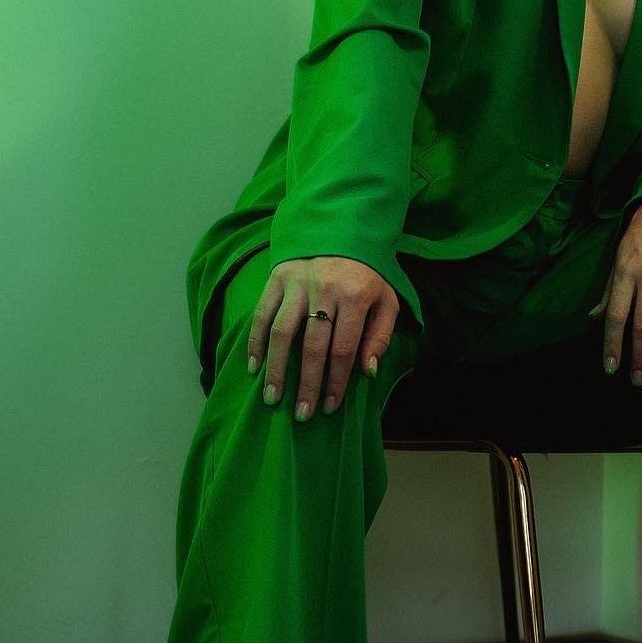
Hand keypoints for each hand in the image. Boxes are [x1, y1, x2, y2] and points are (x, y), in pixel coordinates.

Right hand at [247, 256, 397, 419]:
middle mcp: (325, 290)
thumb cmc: (367, 274)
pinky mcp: (277, 278)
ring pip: (282, 333)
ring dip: (276, 369)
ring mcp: (298, 283)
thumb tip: (366, 371)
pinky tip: (254, 367)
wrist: (342, 229)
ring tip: (273, 398)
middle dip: (307, 384)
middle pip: (312, 347)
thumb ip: (381, 336)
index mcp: (356, 297)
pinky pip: (262, 314)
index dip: (336, 382)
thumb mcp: (387, 300)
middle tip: (302, 414)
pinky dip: (256, 342)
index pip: (343, 350)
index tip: (329, 406)